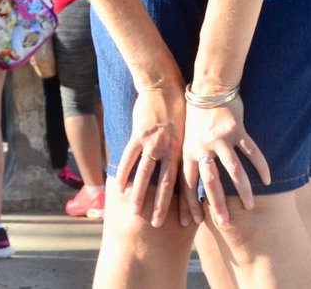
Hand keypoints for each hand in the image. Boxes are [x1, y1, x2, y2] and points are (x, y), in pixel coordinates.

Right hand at [117, 84, 188, 227]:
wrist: (165, 86)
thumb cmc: (179, 107)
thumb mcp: (188, 131)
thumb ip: (185, 150)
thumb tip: (191, 167)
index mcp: (184, 152)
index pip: (187, 184)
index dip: (189, 203)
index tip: (191, 221)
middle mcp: (170, 151)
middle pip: (167, 184)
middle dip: (164, 206)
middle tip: (161, 225)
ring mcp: (153, 144)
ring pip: (146, 175)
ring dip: (141, 195)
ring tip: (136, 212)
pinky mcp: (138, 135)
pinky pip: (129, 157)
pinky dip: (123, 173)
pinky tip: (119, 187)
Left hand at [182, 96, 269, 226]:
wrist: (207, 87)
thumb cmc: (195, 115)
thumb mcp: (186, 138)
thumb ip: (189, 159)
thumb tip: (189, 184)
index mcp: (188, 151)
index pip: (186, 183)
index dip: (189, 203)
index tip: (192, 223)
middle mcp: (203, 147)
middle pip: (210, 181)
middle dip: (216, 203)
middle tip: (224, 222)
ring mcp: (220, 139)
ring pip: (234, 170)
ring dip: (243, 191)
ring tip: (249, 206)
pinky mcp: (237, 130)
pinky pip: (251, 152)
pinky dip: (261, 167)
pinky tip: (267, 180)